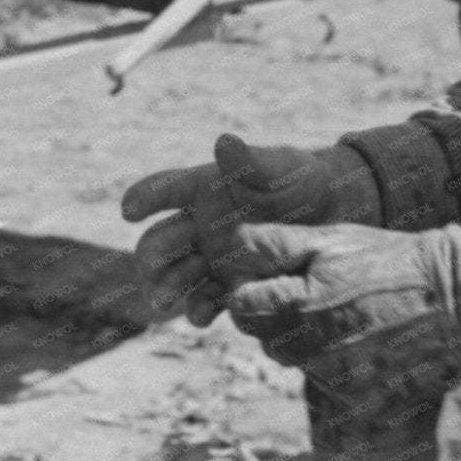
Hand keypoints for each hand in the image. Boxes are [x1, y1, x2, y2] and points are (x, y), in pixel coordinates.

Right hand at [120, 133, 381, 325]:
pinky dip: (200, 310)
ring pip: (175, 275)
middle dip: (150, 255)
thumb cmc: (299, 179)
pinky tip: (201, 317)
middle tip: (151, 265)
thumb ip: (251, 161)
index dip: (145, 197)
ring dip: (164, 288)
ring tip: (164, 302)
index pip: (165, 190)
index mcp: (203, 188)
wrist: (331, 217)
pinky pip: (206, 300)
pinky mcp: (230, 285)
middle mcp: (199, 225)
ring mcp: (212, 258)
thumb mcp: (279, 167)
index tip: (128, 209)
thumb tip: (224, 142)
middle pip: (160, 241)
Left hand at [227, 222, 460, 380]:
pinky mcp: (352, 395)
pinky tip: (356, 334)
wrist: (453, 302)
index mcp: (299, 304)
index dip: (250, 286)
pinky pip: (318, 376)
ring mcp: (333, 377)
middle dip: (272, 311)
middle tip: (311, 289)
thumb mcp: (331, 239)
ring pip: (288, 356)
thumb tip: (231, 244)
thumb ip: (275, 243)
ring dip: (298, 336)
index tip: (274, 276)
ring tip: (338, 309)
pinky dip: (327, 357)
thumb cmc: (388, 263)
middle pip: (260, 334)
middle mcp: (311, 348)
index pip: (240, 305)